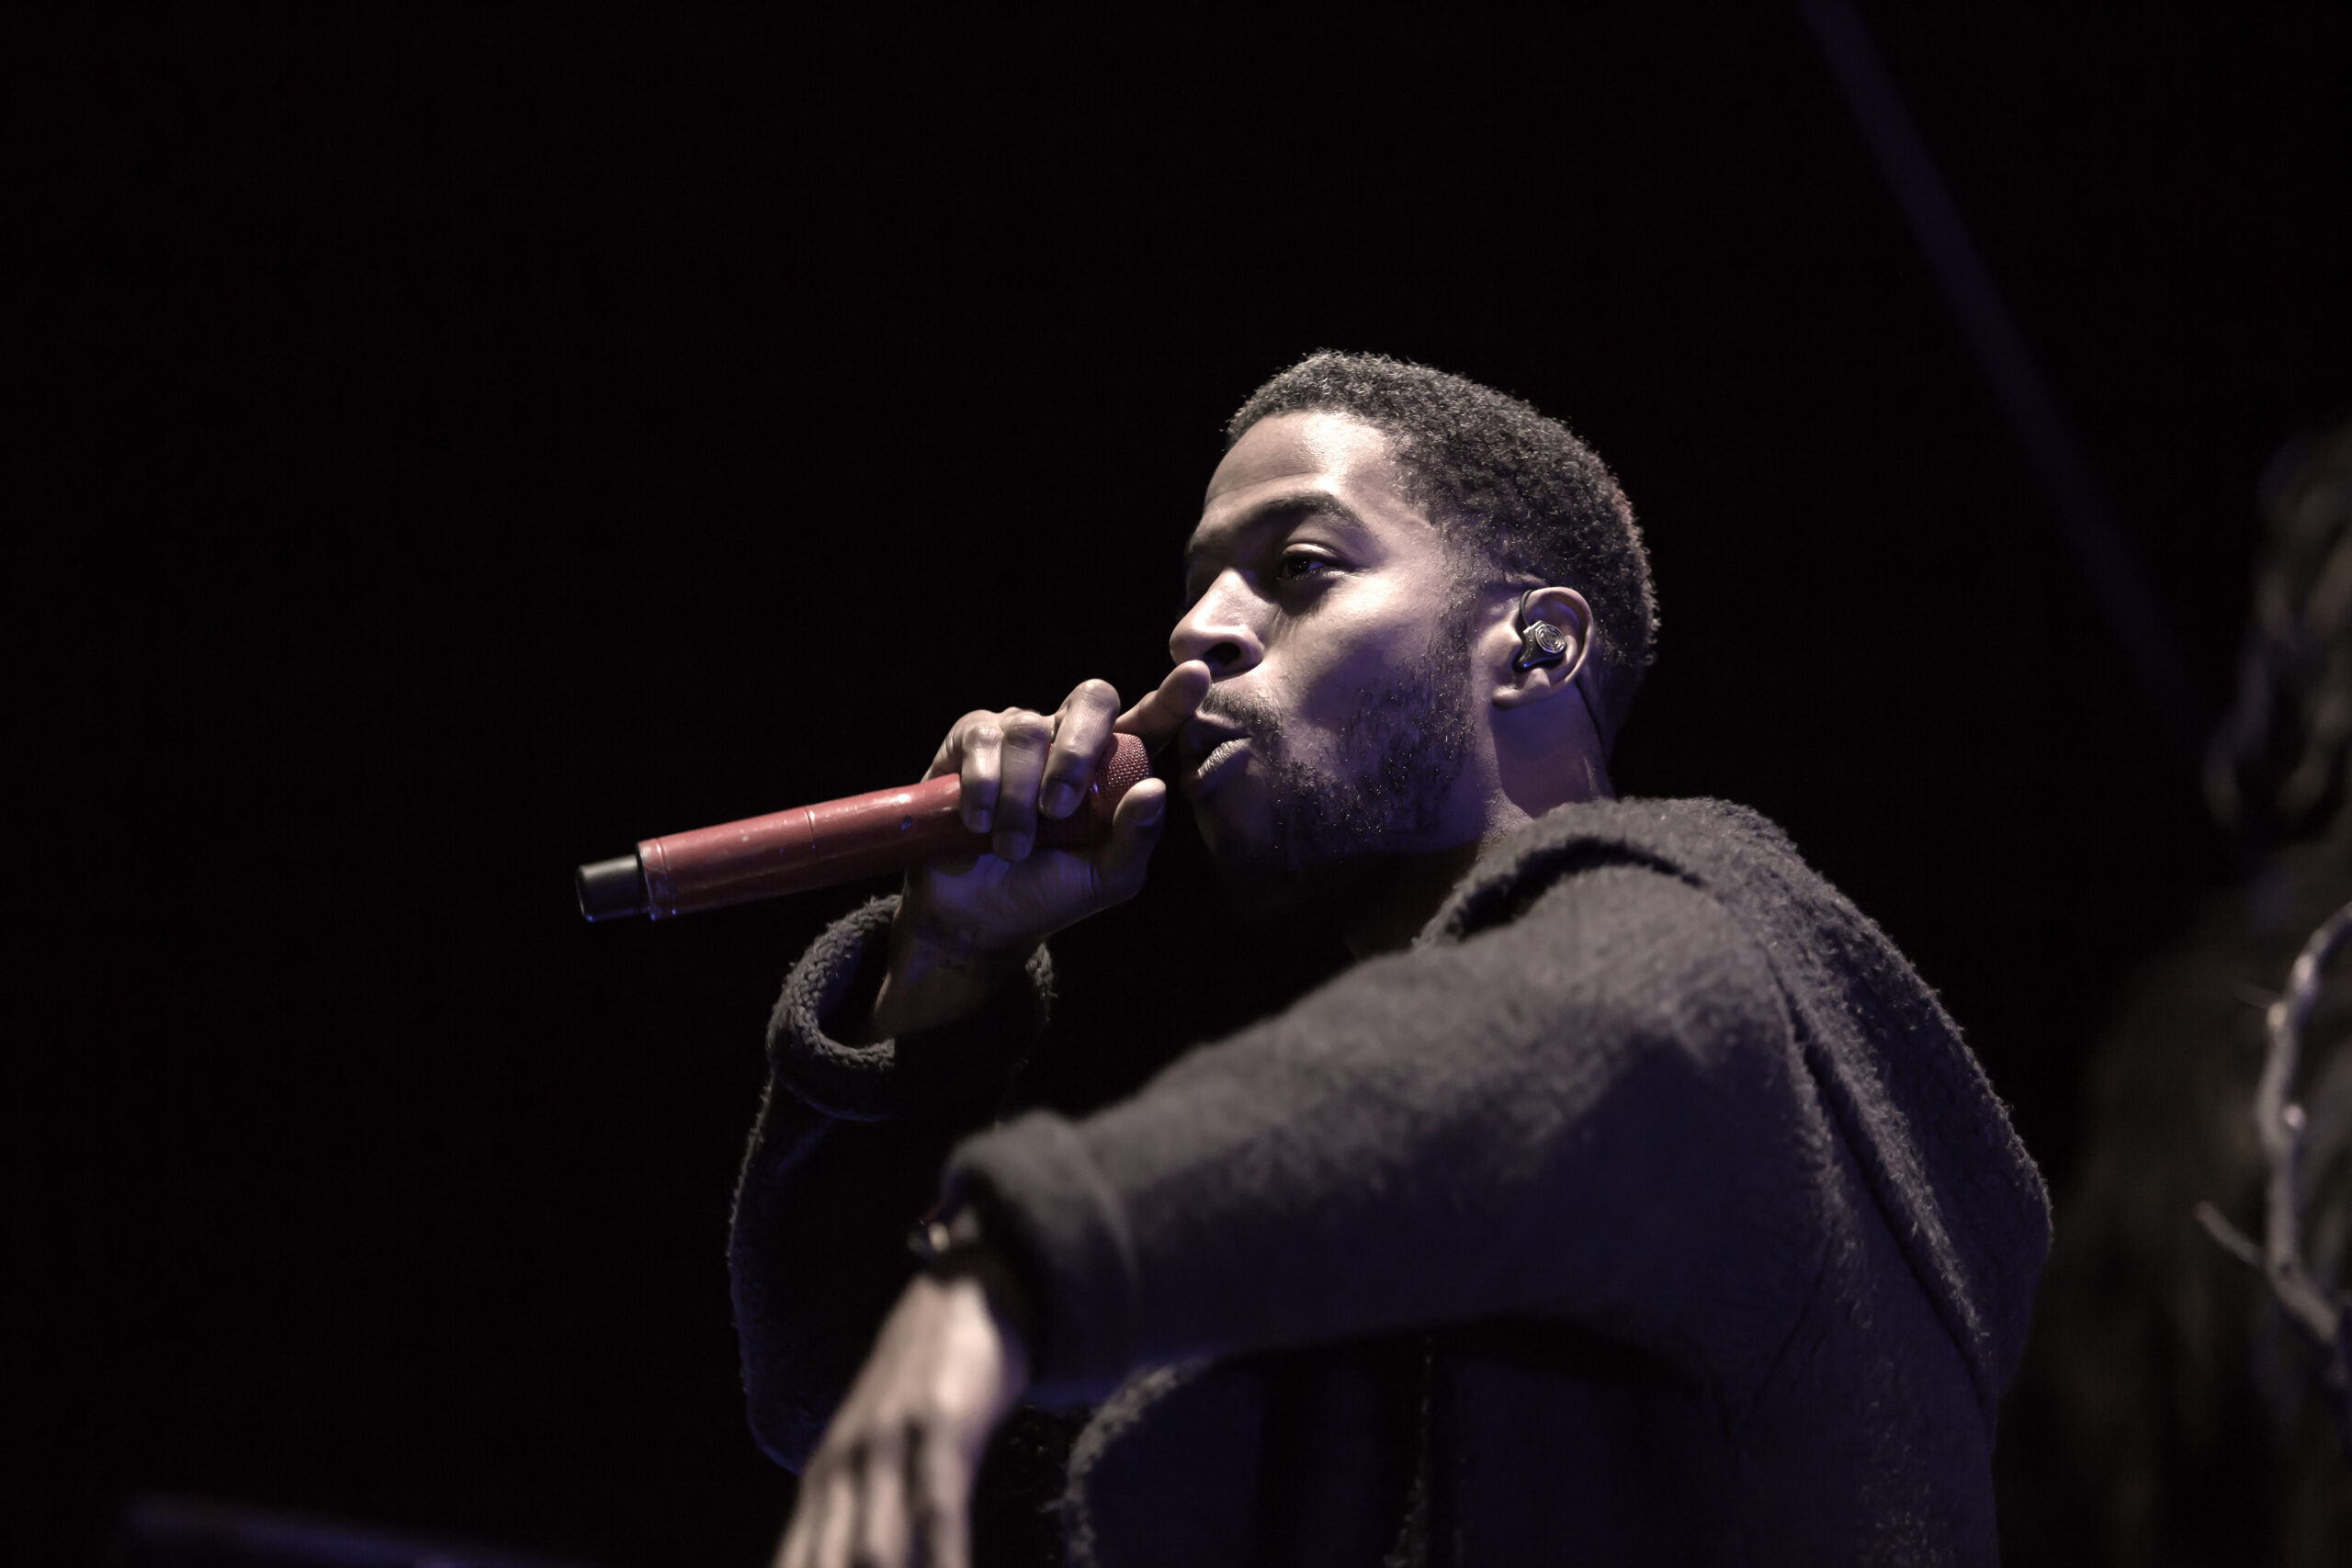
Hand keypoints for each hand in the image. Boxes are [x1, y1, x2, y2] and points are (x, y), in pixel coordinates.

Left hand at [772, 1274, 1027, 1567]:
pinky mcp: (938, 1424)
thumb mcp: (882, 1465)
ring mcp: (886, 1446)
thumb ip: (860, 1528)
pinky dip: (940, 1558)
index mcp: (821, 1492)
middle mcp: (840, 1473)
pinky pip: (935, 1506)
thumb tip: (856, 1562)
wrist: (964, 1291)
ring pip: (871, 1553)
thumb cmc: (926, 1398)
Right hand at [863, 662, 1208, 1039]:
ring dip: (1019, 795)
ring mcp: (1020, 734)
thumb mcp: (1107, 879)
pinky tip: (978, 824)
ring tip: (1013, 846)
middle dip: (1077, 750)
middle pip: (1092, 699)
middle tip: (1059, 810)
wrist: (977, 919)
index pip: (1152, 720)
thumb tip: (1155, 788)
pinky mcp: (970, 741)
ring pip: (1029, 729)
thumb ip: (1137, 838)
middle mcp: (1069, 739)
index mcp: (1114, 768)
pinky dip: (983, 785)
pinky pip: (982, 738)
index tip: (1196, 674)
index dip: (1173, 696)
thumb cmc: (1050, 893)